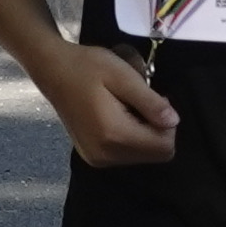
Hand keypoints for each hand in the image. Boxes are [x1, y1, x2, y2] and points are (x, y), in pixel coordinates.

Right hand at [40, 44, 178, 167]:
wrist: (52, 70)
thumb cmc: (87, 67)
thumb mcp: (123, 76)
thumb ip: (150, 102)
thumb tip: (173, 121)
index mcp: (114, 134)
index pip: (163, 147)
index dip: (167, 124)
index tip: (153, 100)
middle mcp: (105, 154)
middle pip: (155, 155)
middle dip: (156, 130)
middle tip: (140, 102)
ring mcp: (97, 159)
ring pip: (142, 156)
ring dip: (143, 134)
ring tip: (127, 108)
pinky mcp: (92, 157)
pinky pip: (126, 155)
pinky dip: (130, 138)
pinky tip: (117, 117)